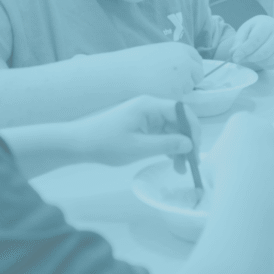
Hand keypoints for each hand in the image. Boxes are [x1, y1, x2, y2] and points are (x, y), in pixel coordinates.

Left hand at [68, 96, 199, 168]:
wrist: (78, 143)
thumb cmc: (105, 143)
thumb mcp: (138, 147)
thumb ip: (166, 144)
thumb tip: (190, 144)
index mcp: (149, 105)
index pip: (182, 111)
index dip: (193, 128)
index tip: (196, 148)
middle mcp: (150, 107)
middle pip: (178, 121)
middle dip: (186, 141)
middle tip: (190, 162)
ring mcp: (145, 116)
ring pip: (171, 129)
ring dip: (178, 147)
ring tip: (179, 168)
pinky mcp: (141, 126)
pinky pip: (161, 134)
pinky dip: (168, 146)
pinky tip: (170, 160)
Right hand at [96, 42, 202, 98]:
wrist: (120, 74)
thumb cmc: (133, 62)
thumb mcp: (158, 52)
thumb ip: (174, 59)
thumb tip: (185, 68)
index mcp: (181, 49)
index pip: (197, 60)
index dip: (192, 68)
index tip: (187, 74)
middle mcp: (186, 63)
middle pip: (198, 75)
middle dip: (190, 80)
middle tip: (174, 85)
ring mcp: (183, 79)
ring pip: (188, 89)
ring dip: (178, 90)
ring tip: (158, 87)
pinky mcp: (177, 95)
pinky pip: (178, 99)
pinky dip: (169, 99)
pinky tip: (155, 94)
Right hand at [210, 112, 273, 193]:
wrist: (247, 182)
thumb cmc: (221, 167)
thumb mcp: (208, 162)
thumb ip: (215, 160)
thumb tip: (216, 168)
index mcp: (241, 120)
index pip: (235, 129)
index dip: (229, 146)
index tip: (224, 159)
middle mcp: (263, 126)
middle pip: (254, 139)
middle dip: (248, 153)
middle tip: (236, 171)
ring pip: (266, 154)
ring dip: (259, 165)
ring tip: (246, 183)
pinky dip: (268, 177)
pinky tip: (258, 187)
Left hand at [230, 15, 273, 69]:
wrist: (271, 27)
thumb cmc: (256, 29)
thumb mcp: (245, 30)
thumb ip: (238, 42)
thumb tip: (234, 54)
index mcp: (267, 25)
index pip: (255, 40)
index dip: (244, 50)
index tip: (235, 58)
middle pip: (264, 52)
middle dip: (250, 58)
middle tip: (242, 59)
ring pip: (270, 60)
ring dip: (258, 62)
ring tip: (252, 57)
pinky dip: (266, 65)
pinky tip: (261, 59)